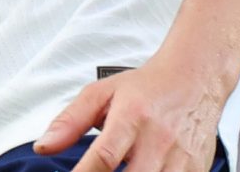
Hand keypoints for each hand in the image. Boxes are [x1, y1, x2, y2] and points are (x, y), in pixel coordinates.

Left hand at [34, 58, 225, 171]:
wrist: (196, 77)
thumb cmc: (148, 87)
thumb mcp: (103, 93)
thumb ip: (70, 121)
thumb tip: (43, 147)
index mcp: (132, 116)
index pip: (104, 157)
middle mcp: (159, 139)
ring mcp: (181, 158)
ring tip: (124, 168)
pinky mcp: (196, 170)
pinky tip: (144, 171)